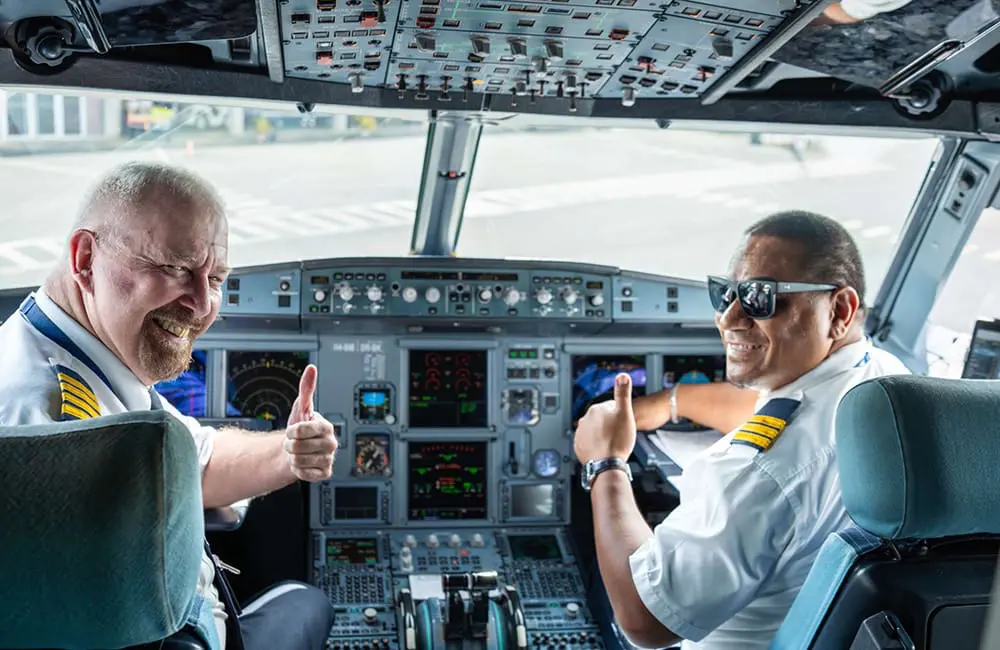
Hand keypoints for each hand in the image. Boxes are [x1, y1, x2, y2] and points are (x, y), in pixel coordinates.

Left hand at [284, 364, 337, 481]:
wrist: (298, 452)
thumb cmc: (300, 430)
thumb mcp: (301, 408)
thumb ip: (306, 388)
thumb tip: (311, 369)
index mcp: (326, 426)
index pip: (301, 430)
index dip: (291, 431)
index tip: (293, 430)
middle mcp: (331, 443)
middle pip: (297, 447)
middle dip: (289, 445)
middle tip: (294, 443)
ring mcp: (329, 459)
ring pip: (299, 461)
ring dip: (293, 458)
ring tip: (298, 453)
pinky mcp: (325, 473)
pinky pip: (304, 474)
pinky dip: (298, 470)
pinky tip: (303, 464)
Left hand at [574, 373, 636, 463]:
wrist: (606, 465)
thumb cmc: (617, 440)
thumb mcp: (625, 413)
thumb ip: (623, 393)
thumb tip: (622, 375)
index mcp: (596, 409)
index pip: (610, 407)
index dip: (619, 414)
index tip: (624, 422)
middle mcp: (584, 420)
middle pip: (601, 419)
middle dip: (610, 424)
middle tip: (619, 434)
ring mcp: (580, 434)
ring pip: (595, 430)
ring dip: (602, 434)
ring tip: (612, 443)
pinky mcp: (579, 447)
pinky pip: (589, 442)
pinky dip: (595, 445)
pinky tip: (604, 449)